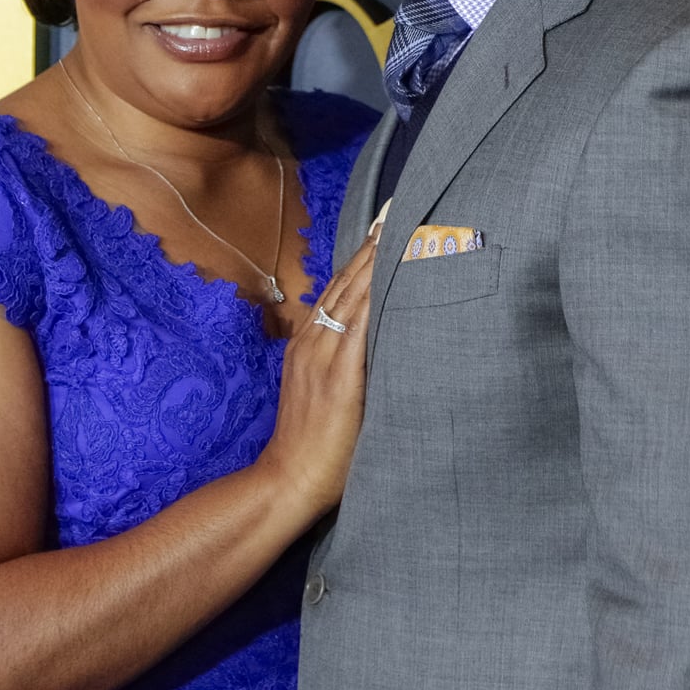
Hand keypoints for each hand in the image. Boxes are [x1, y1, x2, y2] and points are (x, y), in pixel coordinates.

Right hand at [255, 228, 379, 518]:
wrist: (287, 481)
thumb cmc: (313, 447)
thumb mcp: (321, 393)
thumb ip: (340, 366)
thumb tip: (373, 347)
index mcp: (308, 343)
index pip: (338, 287)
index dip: (362, 254)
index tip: (385, 223)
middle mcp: (313, 342)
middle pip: (347, 281)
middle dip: (374, 244)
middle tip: (399, 209)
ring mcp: (324, 357)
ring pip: (354, 295)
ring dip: (378, 259)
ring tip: (402, 227)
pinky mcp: (340, 378)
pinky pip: (361, 327)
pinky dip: (377, 298)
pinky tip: (395, 276)